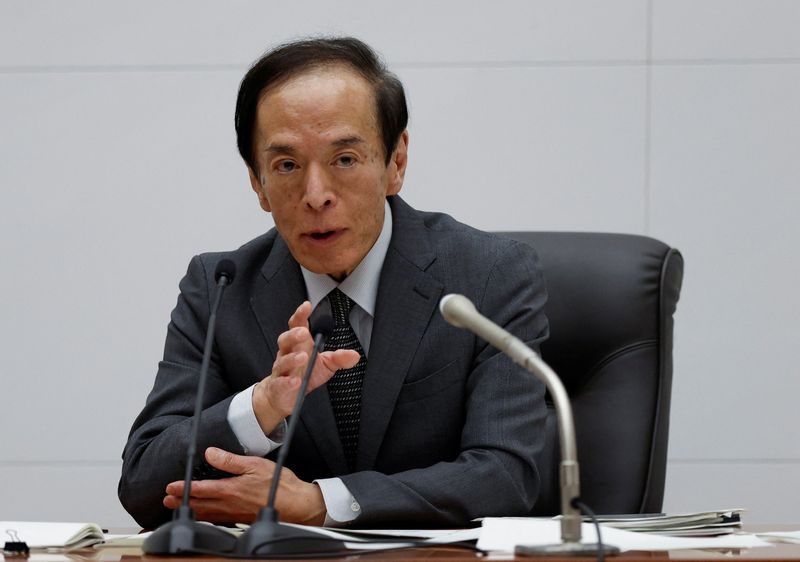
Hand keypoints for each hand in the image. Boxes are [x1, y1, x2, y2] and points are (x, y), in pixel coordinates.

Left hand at [164, 447, 326, 524]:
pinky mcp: (241, 519)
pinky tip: (206, 518)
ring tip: (181, 510)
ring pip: (207, 514)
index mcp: (230, 490)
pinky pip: (218, 520)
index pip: (201, 489)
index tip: (170, 487)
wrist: (295, 504)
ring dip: (192, 511)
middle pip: (200, 504)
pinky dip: (207, 518)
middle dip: (182, 503)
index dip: (183, 488)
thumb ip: (230, 460)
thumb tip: (210, 453)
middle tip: (167, 502)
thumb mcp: (254, 465)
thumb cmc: (278, 484)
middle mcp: (229, 504)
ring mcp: (234, 514)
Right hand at [252, 301, 359, 433]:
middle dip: (293, 335)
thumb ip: (339, 358)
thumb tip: (354, 355)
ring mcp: (281, 370)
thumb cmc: (304, 375)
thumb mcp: (325, 365)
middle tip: (303, 332)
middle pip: (285, 340)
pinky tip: (296, 381)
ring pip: (283, 361)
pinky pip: (280, 383)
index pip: (297, 326)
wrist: (283, 396)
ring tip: (303, 357)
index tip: (306, 305)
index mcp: (298, 345)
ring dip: (292, 358)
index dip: (300, 315)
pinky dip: (287, 382)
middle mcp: (287, 354)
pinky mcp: (278, 387)